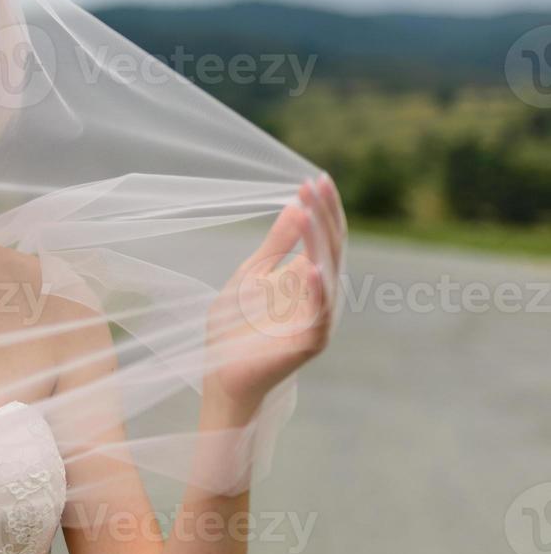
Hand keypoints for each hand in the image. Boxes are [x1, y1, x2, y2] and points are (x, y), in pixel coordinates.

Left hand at [204, 173, 344, 411]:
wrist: (221, 374)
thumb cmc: (236, 328)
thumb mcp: (252, 274)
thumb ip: (276, 244)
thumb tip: (296, 205)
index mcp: (311, 280)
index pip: (326, 238)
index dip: (323, 209)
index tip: (315, 179)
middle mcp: (322, 297)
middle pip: (331, 250)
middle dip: (323, 216)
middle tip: (313, 185)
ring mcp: (318, 320)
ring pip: (329, 274)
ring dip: (320, 242)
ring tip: (310, 211)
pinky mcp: (309, 344)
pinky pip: (319, 315)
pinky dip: (316, 291)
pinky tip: (311, 267)